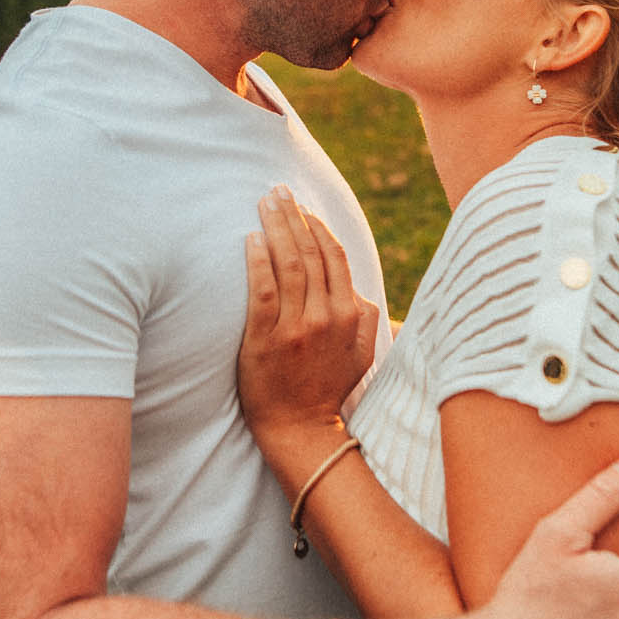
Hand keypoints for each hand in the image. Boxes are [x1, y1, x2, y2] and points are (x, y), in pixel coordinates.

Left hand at [237, 186, 381, 444]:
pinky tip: (251, 239)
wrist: (299, 429)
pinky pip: (262, 291)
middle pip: (310, 253)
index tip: (303, 208)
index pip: (335, 258)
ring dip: (276, 228)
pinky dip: (258, 261)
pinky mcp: (265, 340)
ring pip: (288, 265)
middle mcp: (325, 317)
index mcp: (349, 316)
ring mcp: (295, 328)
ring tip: (264, 202)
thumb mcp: (362, 356)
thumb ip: (367, 320)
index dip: (318, 228)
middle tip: (278, 190)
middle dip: (294, 216)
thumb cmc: (328, 389)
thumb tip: (360, 292)